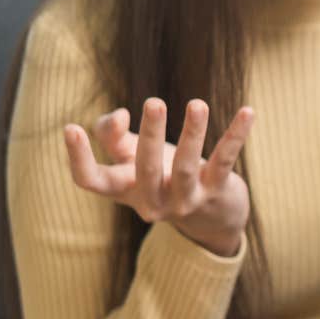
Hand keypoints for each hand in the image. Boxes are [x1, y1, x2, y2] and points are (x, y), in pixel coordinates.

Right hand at [63, 98, 254, 257]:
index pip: (91, 181)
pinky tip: (248, 111)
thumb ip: (112, 133)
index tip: (71, 127)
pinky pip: (225, 160)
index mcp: (124, 189)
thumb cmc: (162, 174)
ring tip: (197, 104)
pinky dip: (236, 135)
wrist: (212, 216)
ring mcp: (186, 199)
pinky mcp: (217, 191)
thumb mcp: (131, 155)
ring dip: (192, 133)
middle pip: (144, 170)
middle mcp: (152, 200)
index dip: (78, 158)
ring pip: (186, 166)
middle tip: (154, 102)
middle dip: (149, 136)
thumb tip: (118, 115)